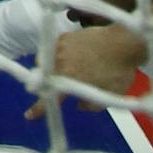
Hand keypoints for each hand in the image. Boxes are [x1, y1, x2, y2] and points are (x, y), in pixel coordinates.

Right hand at [25, 23, 145, 117]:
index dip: (39, 108)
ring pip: (45, 61)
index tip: (29, 115)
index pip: (49, 96)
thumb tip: (79, 105)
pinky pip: (53, 48)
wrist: (124, 43)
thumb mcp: (110, 95)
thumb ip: (92, 105)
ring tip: (69, 68)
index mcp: (68, 78)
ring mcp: (59, 47)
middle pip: (42, 75)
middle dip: (48, 82)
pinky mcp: (64, 36)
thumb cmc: (119, 71)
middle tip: (62, 84)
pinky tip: (75, 55)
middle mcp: (59, 62)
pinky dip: (59, 54)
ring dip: (52, 67)